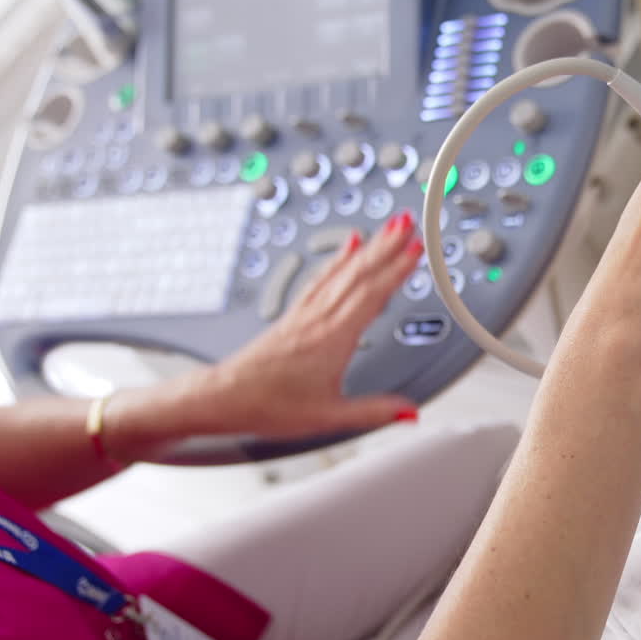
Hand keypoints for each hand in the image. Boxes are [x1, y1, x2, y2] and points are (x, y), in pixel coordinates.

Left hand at [194, 213, 423, 438]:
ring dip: (368, 247)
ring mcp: (306, 313)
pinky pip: (322, 278)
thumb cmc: (269, 404)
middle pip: (359, 272)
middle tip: (408, 222)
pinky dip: (338, 259)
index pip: (372, 293)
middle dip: (386, 245)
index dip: (397, 268)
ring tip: (387, 227)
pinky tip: (346, 249)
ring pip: (342, 271)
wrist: (224, 396)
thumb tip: (410, 411)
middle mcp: (319, 317)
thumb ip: (374, 411)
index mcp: (333, 338)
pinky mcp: (294, 315)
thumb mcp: (329, 417)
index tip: (417, 248)